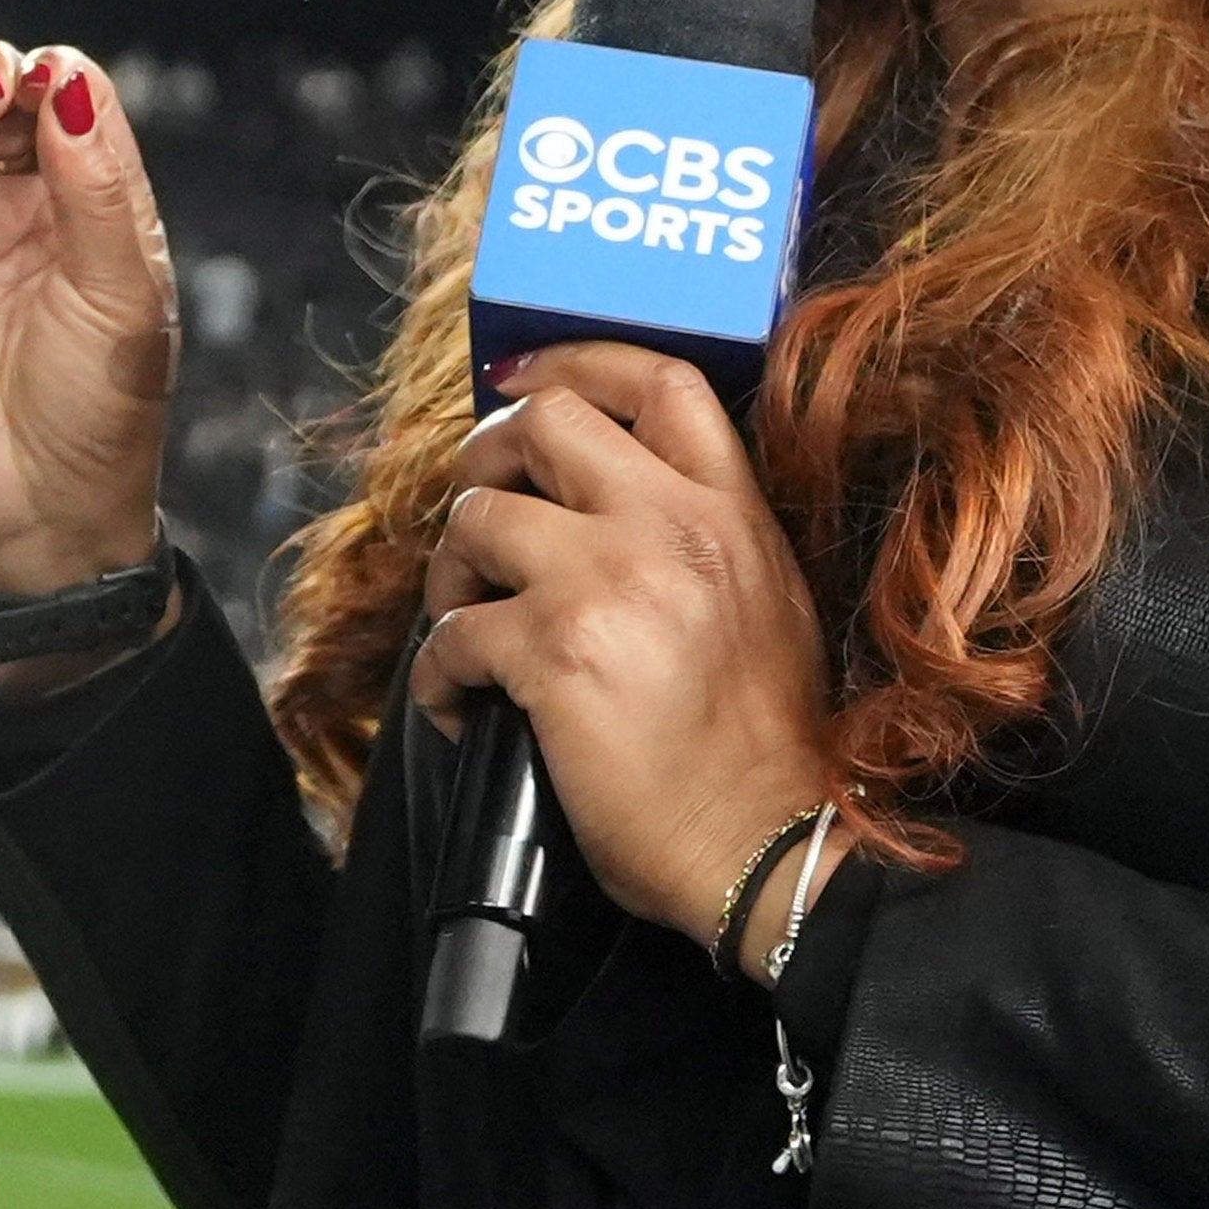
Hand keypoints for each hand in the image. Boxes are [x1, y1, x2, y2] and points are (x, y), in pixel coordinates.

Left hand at [400, 343, 839, 955]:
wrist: (769, 847)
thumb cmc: (766, 752)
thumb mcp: (769, 606)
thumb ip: (709, 538)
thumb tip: (617, 509)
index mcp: (731, 515)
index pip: (662, 382)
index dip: (579, 362)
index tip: (526, 379)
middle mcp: (671, 529)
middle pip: (544, 423)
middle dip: (487, 458)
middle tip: (480, 512)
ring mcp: (609, 584)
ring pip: (477, 518)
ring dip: (451, 571)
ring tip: (466, 621)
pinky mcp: (555, 654)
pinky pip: (451, 633)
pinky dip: (438, 672)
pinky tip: (462, 707)